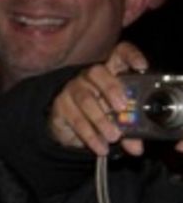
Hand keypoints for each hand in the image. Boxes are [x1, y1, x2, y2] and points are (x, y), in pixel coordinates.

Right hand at [50, 41, 150, 157]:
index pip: (119, 54)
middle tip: (122, 107)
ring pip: (85, 98)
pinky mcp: (60, 106)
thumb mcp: (118, 121)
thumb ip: (130, 131)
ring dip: (101, 119)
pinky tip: (100, 146)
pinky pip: (75, 119)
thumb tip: (136, 148)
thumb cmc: (100, 116)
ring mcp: (72, 89)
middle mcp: (89, 77)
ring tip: (113, 136)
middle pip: (98, 72)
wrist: (68, 128)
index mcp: (110, 73)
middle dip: (111, 88)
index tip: (142, 67)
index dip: (131, 56)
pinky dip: (90, 135)